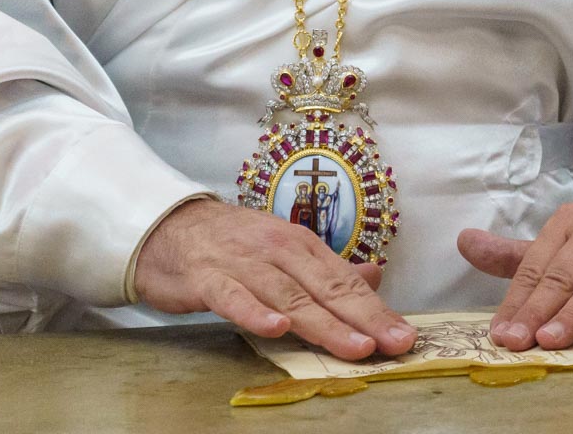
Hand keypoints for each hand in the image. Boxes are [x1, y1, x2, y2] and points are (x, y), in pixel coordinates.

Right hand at [132, 198, 416, 360]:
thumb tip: (373, 278)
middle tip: (393, 344)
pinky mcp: (208, 277)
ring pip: (288, 295)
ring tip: (353, 345)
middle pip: (325, 287)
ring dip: (322, 322)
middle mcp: (277, 249)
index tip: (404, 336)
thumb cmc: (233, 244)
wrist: (168, 227)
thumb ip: (326, 269)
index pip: (344, 281)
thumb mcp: (284, 250)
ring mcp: (243, 262)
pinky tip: (276, 328)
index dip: (376, 309)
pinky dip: (255, 312)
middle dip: (363, 318)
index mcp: (300, 244)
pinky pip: (233, 297)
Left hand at [458, 194, 572, 350]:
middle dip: (538, 309)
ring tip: (551, 339)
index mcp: (568, 222)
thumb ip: (517, 254)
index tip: (499, 333)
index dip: (516, 300)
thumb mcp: (565, 241)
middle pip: (564, 273)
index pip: (536, 265)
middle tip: (516, 341)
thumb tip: (464, 243)